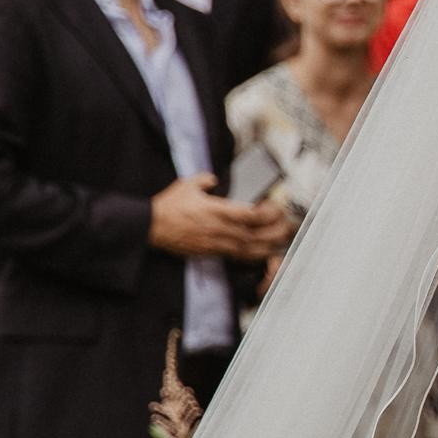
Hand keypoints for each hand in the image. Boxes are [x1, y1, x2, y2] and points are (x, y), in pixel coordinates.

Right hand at [149, 175, 291, 261]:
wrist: (149, 227)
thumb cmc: (168, 206)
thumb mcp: (187, 184)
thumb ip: (205, 180)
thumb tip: (215, 180)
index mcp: (216, 210)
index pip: (250, 214)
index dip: (268, 213)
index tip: (276, 208)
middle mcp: (219, 229)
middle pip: (256, 234)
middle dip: (276, 232)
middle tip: (288, 226)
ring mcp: (216, 243)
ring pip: (249, 249)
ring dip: (269, 246)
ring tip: (282, 241)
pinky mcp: (211, 252)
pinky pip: (237, 257)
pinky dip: (253, 256)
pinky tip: (264, 253)